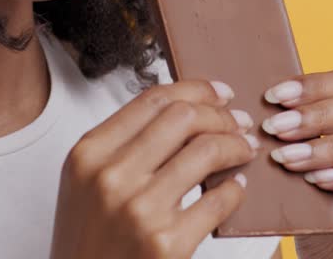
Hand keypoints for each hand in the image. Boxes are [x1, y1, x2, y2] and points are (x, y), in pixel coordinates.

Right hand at [49, 79, 260, 258]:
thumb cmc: (90, 241)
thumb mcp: (87, 182)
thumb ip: (125, 144)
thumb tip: (187, 111)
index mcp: (88, 153)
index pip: (153, 99)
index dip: (197, 89)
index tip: (221, 94)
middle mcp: (111, 176)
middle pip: (184, 116)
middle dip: (222, 116)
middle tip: (239, 125)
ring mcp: (140, 210)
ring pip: (207, 151)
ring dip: (237, 146)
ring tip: (245, 151)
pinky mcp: (167, 244)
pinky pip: (218, 200)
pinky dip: (236, 190)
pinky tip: (236, 188)